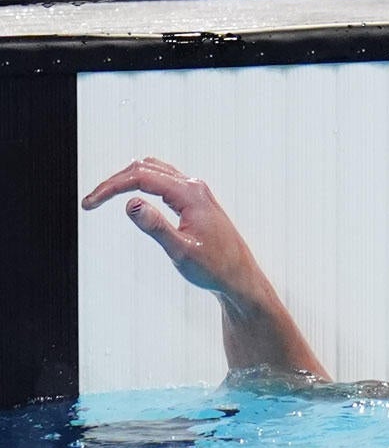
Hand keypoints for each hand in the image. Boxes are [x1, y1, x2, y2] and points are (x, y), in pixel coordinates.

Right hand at [82, 158, 329, 379]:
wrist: (240, 278)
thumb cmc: (215, 269)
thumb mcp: (181, 252)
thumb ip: (156, 227)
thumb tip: (130, 203)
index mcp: (191, 195)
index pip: (141, 177)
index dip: (111, 187)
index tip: (89, 204)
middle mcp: (195, 187)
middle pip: (145, 168)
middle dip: (115, 181)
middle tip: (91, 202)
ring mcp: (197, 192)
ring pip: (155, 171)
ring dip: (128, 179)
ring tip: (104, 197)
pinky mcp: (196, 201)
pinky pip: (164, 181)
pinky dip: (142, 183)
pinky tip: (131, 194)